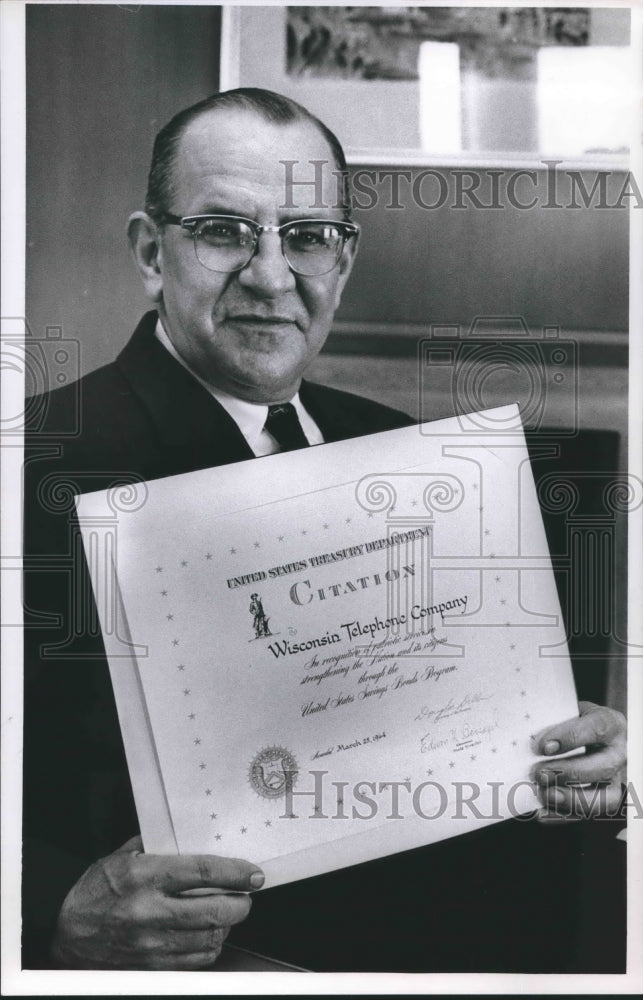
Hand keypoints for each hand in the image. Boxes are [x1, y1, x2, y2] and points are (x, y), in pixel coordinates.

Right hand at [51, 836, 263, 968]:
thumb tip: (193, 837)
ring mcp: (151, 944)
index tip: (253, 874)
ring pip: (209, 939)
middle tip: (245, 896)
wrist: (64, 932)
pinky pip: (195, 961)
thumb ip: (158, 845)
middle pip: (214, 911)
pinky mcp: (151, 967)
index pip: (203, 872)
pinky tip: (207, 934)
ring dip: (226, 926)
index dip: (235, 873)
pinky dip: (209, 947)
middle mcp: (149, 911)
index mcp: (144, 876)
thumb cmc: (94, 891)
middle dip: (240, 904)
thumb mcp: (121, 856)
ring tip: (226, 913)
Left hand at [531, 701, 625, 821]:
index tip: (544, 747)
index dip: (571, 738)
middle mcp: (619, 753)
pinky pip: (591, 815)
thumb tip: (525, 734)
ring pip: (605, 797)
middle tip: (539, 773)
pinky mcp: (606, 799)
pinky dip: (565, 815)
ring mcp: (616, 778)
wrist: (589, 733)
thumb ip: (554, 720)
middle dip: (568, 772)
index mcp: (611, 724)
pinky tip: (543, 811)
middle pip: (601, 767)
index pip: (596, 729)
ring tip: (544, 794)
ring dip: (571, 799)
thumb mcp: (568, 711)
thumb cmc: (575, 721)